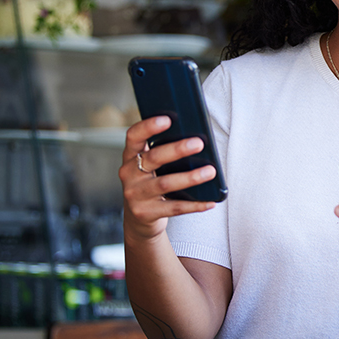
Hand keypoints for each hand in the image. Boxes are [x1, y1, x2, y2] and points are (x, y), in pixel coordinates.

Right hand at [120, 115, 216, 241]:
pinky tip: (210, 202)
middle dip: (177, 150)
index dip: (148, 126)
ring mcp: (135, 195)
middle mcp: (128, 174)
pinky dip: (194, 205)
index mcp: (130, 156)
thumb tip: (196, 139)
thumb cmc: (152, 183)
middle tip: (199, 143)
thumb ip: (164, 152)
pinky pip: (174, 208)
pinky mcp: (145, 213)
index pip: (133, 136)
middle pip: (153, 158)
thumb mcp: (151, 166)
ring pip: (165, 183)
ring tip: (210, 171)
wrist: (139, 219)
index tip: (167, 119)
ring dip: (190, 177)